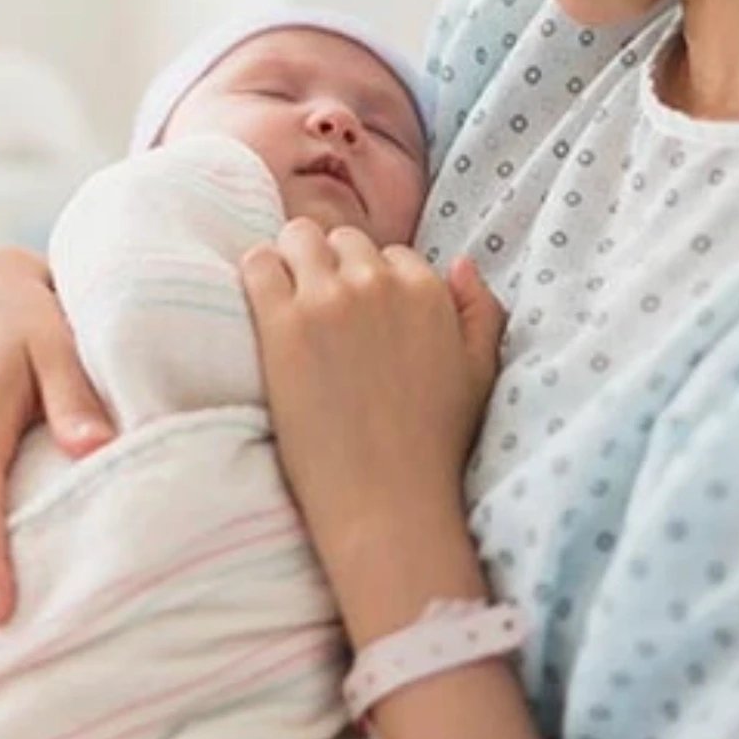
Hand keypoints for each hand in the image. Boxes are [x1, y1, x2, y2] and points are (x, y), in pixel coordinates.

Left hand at [241, 223, 504, 568]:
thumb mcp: (482, 369)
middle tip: (322, 310)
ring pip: (298, 238)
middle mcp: (377, 282)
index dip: (374, 282)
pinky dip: (258, 274)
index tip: (362, 316)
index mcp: (426, 289)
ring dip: (293, 261)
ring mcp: (327, 300)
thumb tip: (459, 262)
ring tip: (288, 301)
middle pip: (342, 240)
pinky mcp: (281, 324)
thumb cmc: (435, 443)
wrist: (385, 500)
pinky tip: (262, 305)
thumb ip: (481, 308)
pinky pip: (257, 264)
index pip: (389, 253)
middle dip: (333, 265)